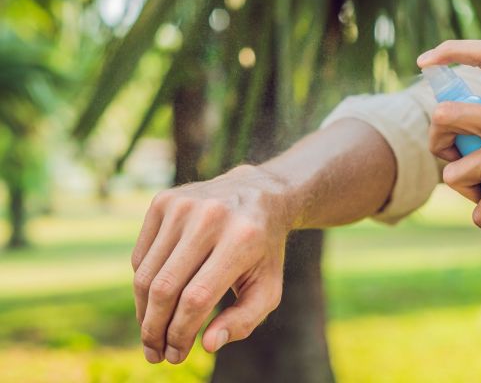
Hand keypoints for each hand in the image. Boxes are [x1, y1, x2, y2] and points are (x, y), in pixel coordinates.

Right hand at [131, 165, 292, 363]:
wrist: (257, 194)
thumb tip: (208, 345)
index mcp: (241, 239)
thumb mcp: (268, 287)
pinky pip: (141, 256)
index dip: (181, 333)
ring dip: (144, 312)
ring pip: (146, 274)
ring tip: (151, 334)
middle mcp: (210, 217)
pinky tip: (156, 301)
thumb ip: (244, 320)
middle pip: (165, 288)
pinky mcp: (163, 201)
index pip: (197, 298)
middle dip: (155, 329)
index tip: (175, 356)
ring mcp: (183, 206)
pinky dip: (144, 285)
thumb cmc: (263, 251)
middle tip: (155, 354)